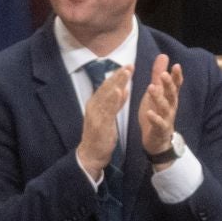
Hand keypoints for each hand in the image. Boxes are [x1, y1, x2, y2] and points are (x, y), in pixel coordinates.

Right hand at [75, 65, 129, 180]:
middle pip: (106, 87)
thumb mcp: (108, 117)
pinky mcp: (99, 124)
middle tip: (129, 65)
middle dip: (118, 76)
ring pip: (107, 95)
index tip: (127, 66)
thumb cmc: (100, 137)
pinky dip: (113, 99)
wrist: (91, 155)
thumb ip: (115, 103)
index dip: (117, 76)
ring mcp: (95, 115)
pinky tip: (119, 91)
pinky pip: (107, 109)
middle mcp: (93, 106)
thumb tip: (122, 89)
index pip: (106, 86)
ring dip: (117, 83)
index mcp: (95, 104)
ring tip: (126, 72)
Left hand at [137, 53, 182, 157]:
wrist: (157, 140)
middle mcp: (171, 106)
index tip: (176, 65)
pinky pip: (158, 123)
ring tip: (151, 88)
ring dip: (158, 98)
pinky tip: (149, 113)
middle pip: (172, 94)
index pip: (176, 84)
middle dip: (168, 84)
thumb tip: (163, 55)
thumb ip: (159, 75)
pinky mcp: (160, 130)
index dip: (177, 76)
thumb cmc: (157, 112)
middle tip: (163, 75)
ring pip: (164, 107)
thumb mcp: (157, 91)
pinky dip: (154, 118)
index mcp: (170, 97)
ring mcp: (167, 118)